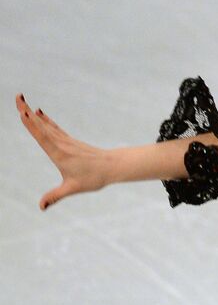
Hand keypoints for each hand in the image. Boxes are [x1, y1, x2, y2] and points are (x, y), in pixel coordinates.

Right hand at [15, 94, 109, 209]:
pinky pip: (54, 127)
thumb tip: (40, 207)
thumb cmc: (94, 177)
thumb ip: (55, 196)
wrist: (113, 166)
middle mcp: (61, 144)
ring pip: (46, 124)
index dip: (32, 125)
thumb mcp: (73, 188)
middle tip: (17, 97)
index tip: (23, 112)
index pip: (42, 136)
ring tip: (22, 101)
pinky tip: (38, 113)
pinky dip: (44, 120)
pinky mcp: (69, 141)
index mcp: (59, 153)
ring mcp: (66, 141)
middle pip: (41, 125)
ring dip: (32, 113)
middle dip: (27, 111)